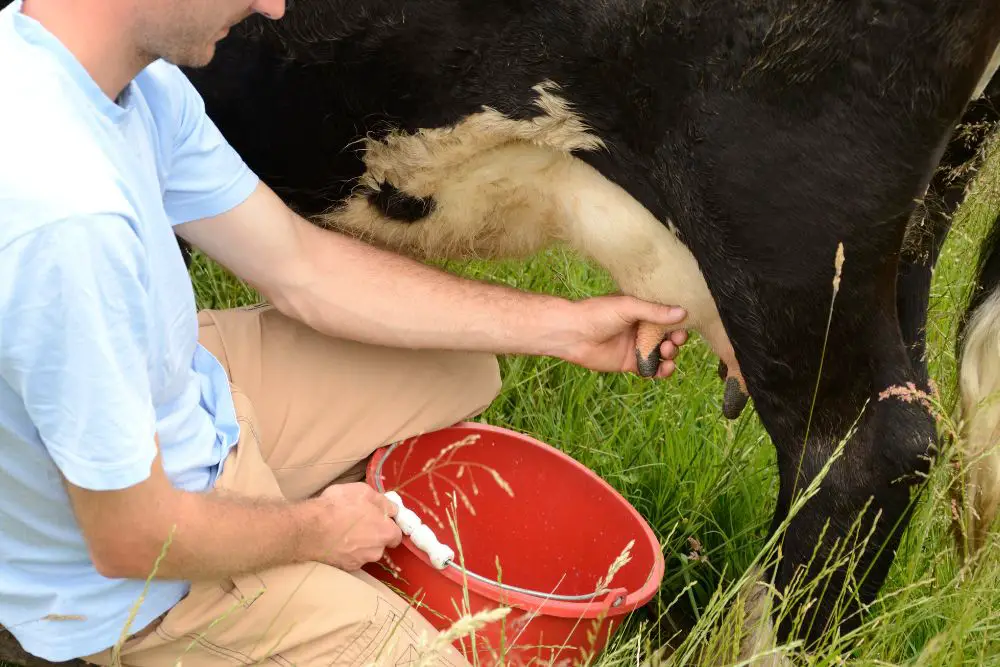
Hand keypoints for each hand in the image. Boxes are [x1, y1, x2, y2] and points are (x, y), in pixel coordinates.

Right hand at [307, 483, 402, 570]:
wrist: (310, 528)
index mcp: (386, 532)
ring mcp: (360, 562)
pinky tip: (335, 541)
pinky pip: (349, 558)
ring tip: (343, 531)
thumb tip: (392, 509)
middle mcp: (377, 551)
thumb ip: (383, 502)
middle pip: (380, 544)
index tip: (378, 519)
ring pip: (365, 552)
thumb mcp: (364, 492)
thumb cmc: (339, 506)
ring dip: (358, 544)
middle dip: (373, 535)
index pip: (397, 534)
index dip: (388, 525)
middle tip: (358, 522)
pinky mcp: (344, 568)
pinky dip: (345, 551)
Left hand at [552, 295, 688, 376]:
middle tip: (674, 340)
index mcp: (641, 311)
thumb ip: (655, 311)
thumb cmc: (598, 313)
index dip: (678, 322)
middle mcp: (640, 328)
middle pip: (668, 336)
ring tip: (667, 352)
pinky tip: (665, 368)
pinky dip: (661, 371)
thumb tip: (683, 312)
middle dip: (676, 339)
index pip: (667, 316)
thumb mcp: (629, 307)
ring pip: (661, 353)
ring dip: (671, 354)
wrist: (573, 333)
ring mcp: (635, 346)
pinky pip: (650, 369)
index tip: (684, 325)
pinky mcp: (629, 363)